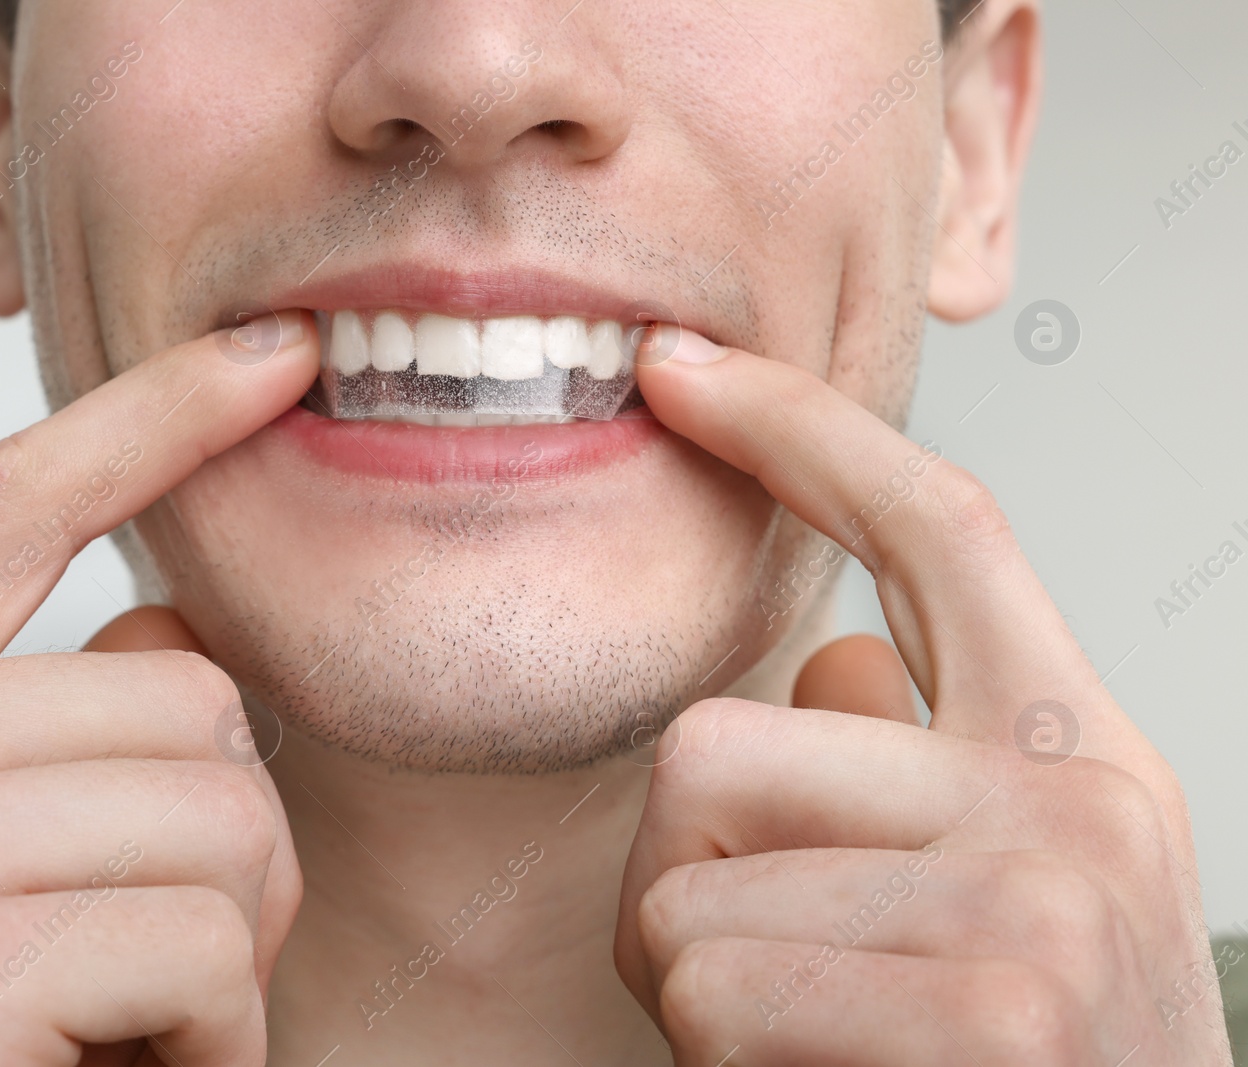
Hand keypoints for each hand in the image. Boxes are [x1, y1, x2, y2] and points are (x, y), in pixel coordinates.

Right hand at [0, 313, 316, 1065]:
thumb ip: (35, 729)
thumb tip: (168, 626)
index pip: (10, 500)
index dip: (159, 414)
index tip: (273, 356)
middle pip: (191, 691)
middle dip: (223, 849)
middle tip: (134, 969)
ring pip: (226, 812)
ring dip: (222, 955)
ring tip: (112, 1029)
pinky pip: (211, 947)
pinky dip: (213, 1043)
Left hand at [615, 332, 1227, 1063]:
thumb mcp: (1014, 896)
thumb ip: (924, 769)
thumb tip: (832, 661)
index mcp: (1074, 753)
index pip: (934, 528)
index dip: (799, 430)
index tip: (678, 369)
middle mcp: (1073, 803)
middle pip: (714, 744)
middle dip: (679, 881)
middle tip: (764, 978)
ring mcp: (1035, 906)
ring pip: (682, 889)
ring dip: (699, 992)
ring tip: (813, 1047)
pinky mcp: (983, 1013)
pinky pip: (707, 987)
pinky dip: (717, 1062)